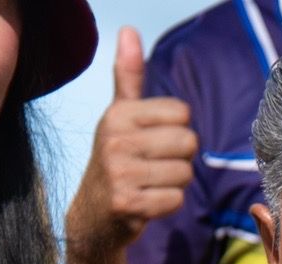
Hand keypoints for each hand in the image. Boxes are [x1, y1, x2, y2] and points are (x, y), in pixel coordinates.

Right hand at [63, 27, 196, 263]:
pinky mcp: (128, 205)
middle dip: (179, 159)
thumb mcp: (119, 116)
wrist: (93, 215)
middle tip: (154, 167)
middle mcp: (116, 140)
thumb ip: (128, 76)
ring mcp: (121, 173)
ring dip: (174, 184)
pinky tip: (147, 203)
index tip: (153, 142)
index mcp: (119, 114)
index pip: (182, 113)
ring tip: (149, 184)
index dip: (177, 130)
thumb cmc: (116, 159)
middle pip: (188, 143)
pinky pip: (176, 200)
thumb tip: (129, 30)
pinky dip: (167, 205)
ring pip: (185, 174)